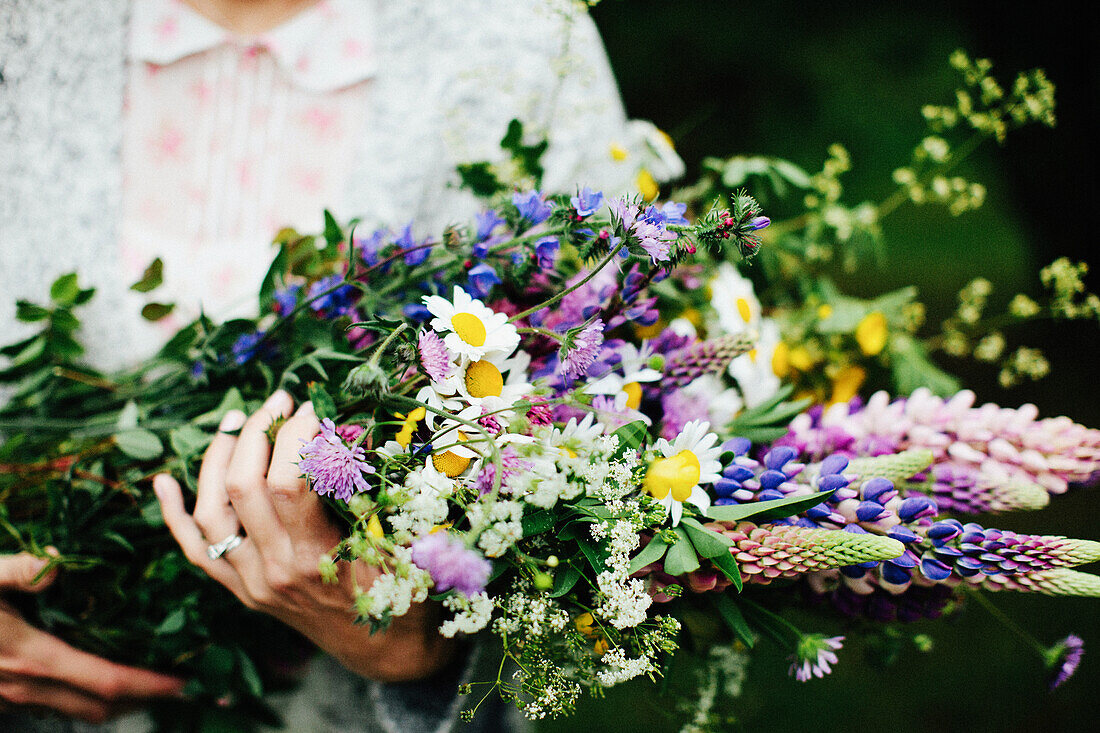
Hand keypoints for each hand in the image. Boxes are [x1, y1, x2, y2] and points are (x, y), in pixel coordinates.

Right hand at [0, 553, 184, 722]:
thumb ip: (19, 570)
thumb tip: (56, 562)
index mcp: (34, 657)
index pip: (106, 680)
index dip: (149, 684)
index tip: (181, 681)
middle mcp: (28, 686)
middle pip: (102, 706)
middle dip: (144, 698)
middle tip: (179, 684)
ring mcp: (14, 699)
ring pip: (79, 712)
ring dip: (117, 702)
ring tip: (148, 683)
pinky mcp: (6, 701)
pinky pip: (56, 708)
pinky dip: (86, 698)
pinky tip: (98, 677)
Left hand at [154, 390, 455, 681]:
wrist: (387, 652)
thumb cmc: (404, 592)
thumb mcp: (402, 542)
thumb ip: (375, 495)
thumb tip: (348, 432)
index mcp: (320, 556)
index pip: (289, 482)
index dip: (295, 435)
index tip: (313, 409)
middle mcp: (277, 570)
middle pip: (243, 486)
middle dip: (256, 432)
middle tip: (279, 402)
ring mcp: (252, 583)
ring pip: (211, 513)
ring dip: (217, 459)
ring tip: (236, 420)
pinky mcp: (242, 591)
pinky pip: (197, 552)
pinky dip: (175, 515)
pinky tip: (163, 481)